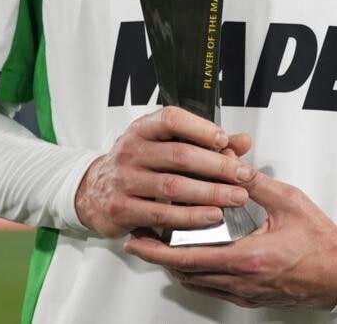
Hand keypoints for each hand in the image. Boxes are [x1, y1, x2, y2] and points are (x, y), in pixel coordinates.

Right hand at [74, 106, 254, 236]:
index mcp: (142, 129)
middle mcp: (131, 151)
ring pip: (173, 186)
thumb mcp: (163, 145)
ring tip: (236, 197)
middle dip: (217, 166)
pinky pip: (161, 214)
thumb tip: (243, 141)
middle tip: (244, 175)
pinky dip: (190, 216)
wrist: (92, 192)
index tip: (224, 140)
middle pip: (179, 155)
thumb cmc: (137, 165)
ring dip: (210, 193)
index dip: (200, 128)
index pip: (170, 119)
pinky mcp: (122, 209)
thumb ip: (203, 143)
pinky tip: (211, 216)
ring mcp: (124, 180)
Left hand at [123, 168, 336, 308]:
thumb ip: (257, 184)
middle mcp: (242, 280)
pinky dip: (195, 275)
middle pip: (186, 274)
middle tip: (139, 242)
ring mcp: (245, 292)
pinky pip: (212, 289)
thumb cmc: (321, 242)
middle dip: (158, 259)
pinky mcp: (250, 297)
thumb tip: (233, 165)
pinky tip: (191, 260)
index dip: (159, 251)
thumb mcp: (289, 202)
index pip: (191, 257)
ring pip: (197, 284)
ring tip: (160, 247)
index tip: (139, 241)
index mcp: (249, 257)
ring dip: (175, 267)